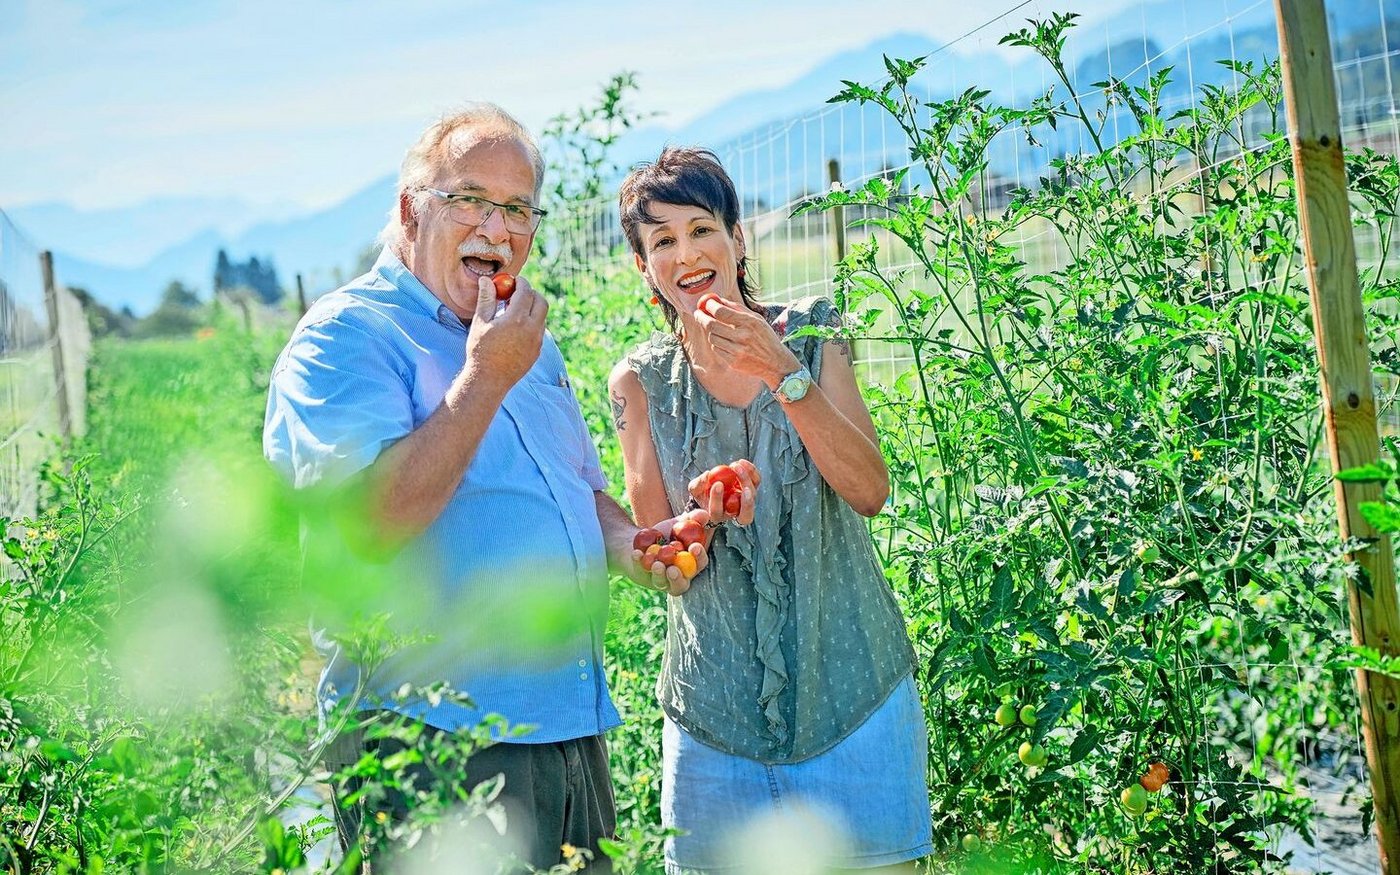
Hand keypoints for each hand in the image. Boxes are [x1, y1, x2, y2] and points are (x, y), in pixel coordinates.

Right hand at [464, 274, 546, 395]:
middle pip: (541, 302)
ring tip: (512, 313)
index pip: (525, 292)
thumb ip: (486, 299)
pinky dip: (531, 323)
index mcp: (516, 319)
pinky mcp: (538, 351)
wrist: (489, 380)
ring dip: (532, 309)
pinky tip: (515, 329)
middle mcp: (531, 329)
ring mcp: (537, 341)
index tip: (515, 280)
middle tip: (518, 293)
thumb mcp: (480, 322)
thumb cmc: (480, 350)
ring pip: (542, 317)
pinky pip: (539, 331)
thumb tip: (487, 280)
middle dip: (532, 294)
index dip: (521, 283)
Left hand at [627, 509, 711, 595]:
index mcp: (691, 565)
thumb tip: (705, 515)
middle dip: (678, 577)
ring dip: (659, 574)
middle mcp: (677, 577)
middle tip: (673, 569)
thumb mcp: (679, 524)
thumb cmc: (665, 534)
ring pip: (661, 582)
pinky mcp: (642, 578)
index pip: (700, 564)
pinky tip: (637, 553)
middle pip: (681, 584)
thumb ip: (693, 519)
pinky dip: (639, 562)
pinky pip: (641, 572)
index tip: (695, 547)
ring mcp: (660, 580)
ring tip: (656, 564)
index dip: (699, 557)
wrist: (639, 539)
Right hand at [688, 459, 759, 525]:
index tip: (717, 484)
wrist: (713, 488)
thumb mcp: (695, 488)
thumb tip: (707, 475)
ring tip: (735, 466)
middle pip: (745, 513)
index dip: (718, 500)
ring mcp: (745, 502)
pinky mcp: (751, 489)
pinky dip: (751, 471)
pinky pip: (756, 481)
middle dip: (744, 499)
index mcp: (717, 515)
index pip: (719, 512)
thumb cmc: (702, 492)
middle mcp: (735, 513)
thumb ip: (698, 484)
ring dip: (746, 479)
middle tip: (736, 481)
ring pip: (752, 495)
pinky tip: (741, 462)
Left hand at [694, 299, 799, 388]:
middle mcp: (742, 336)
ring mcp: (737, 350)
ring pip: (712, 337)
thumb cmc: (765, 337)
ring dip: (711, 332)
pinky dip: (717, 344)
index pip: (721, 311)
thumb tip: (718, 300)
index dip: (709, 306)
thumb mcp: (756, 319)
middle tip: (698, 314)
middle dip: (701, 317)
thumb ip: (737, 308)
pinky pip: (716, 349)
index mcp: (749, 322)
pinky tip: (724, 342)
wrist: (775, 363)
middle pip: (711, 325)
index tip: (705, 304)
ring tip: (717, 330)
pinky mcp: (733, 362)